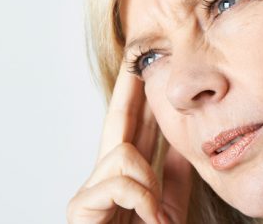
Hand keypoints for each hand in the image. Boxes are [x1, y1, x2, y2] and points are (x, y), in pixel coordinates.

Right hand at [67, 63, 192, 223]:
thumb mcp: (169, 206)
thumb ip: (174, 177)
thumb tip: (182, 143)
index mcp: (128, 179)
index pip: (134, 128)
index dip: (141, 98)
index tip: (148, 69)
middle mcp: (105, 180)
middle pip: (117, 122)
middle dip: (129, 88)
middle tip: (136, 55)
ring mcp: (90, 193)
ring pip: (123, 152)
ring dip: (148, 183)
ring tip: (156, 215)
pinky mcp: (79, 209)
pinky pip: (119, 182)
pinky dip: (142, 199)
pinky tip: (150, 218)